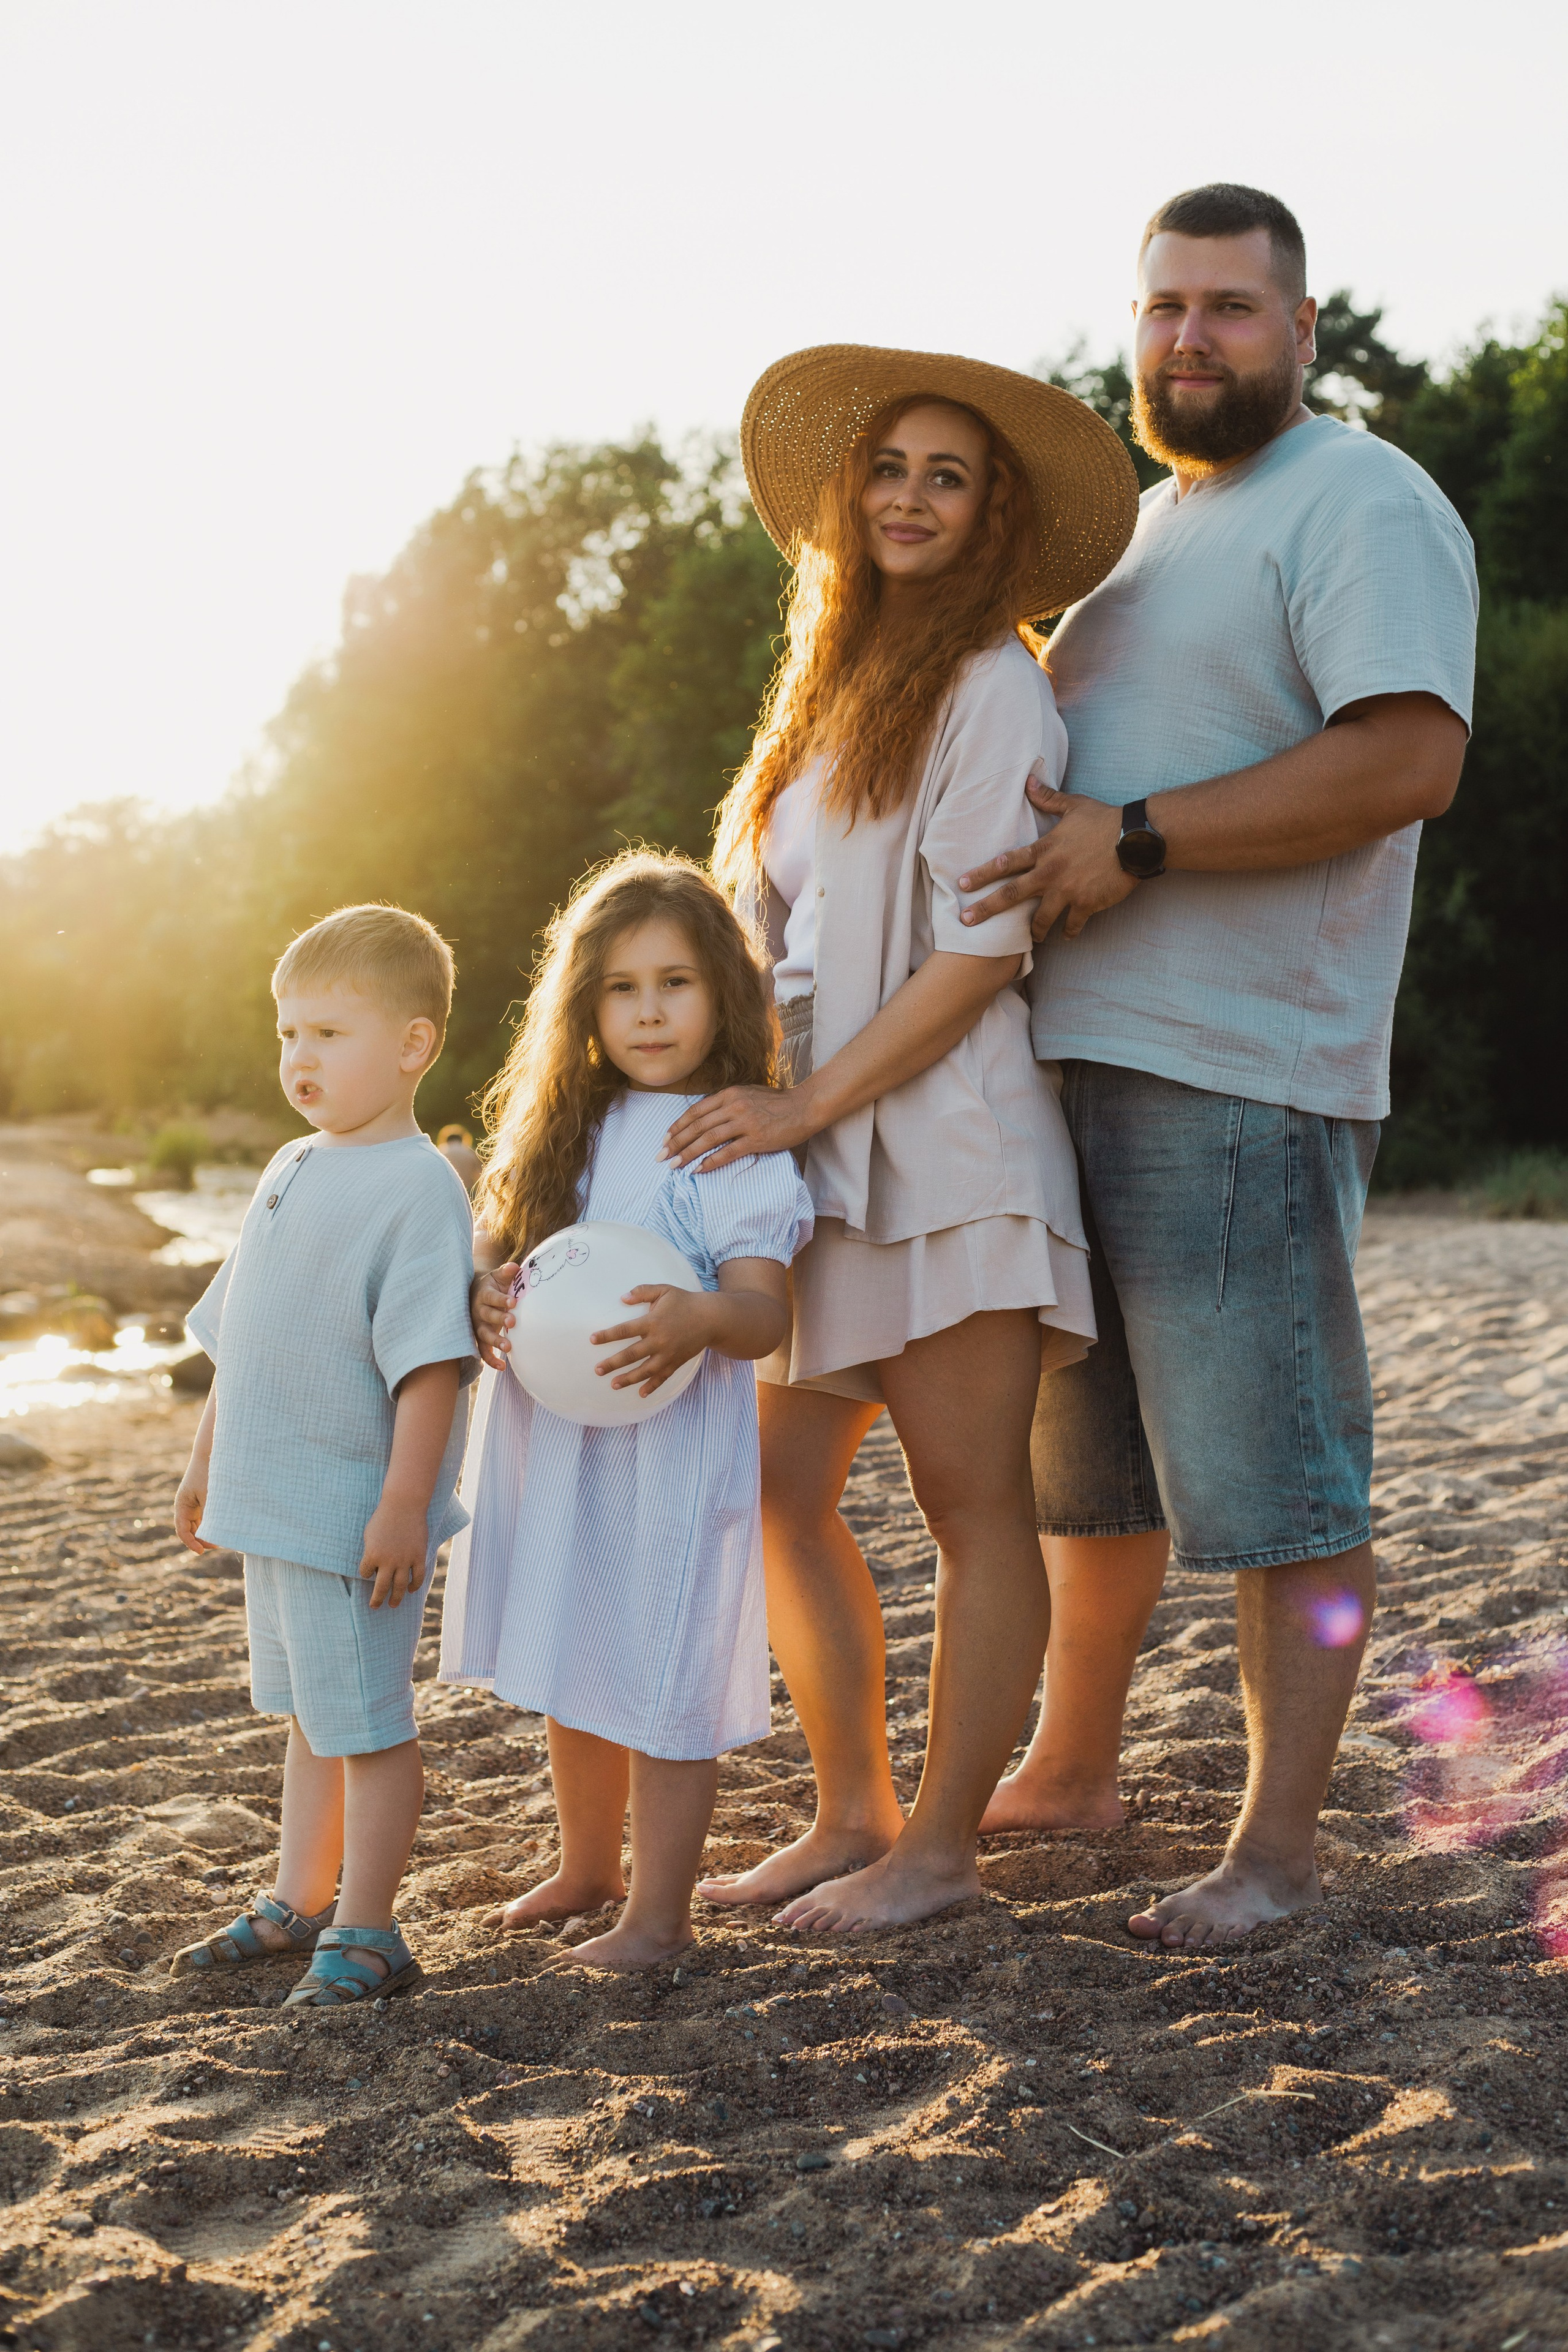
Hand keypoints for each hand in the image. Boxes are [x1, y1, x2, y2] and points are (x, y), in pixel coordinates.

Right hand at [173, 1468, 216, 1554]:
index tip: (202, 1552)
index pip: (183, 1531)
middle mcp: (185, 1506)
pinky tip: (222, 1527)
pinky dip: (211, 1524)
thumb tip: (211, 1534)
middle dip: (201, 1540)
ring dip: (207, 1532)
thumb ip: (209, 1515)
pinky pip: (204, 1517)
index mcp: (182, 1505)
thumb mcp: (210, 1496)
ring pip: (198, 1525)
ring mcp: (193, 1503)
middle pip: (190, 1530)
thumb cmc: (209, 1473)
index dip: (191, 1543)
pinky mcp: (202, 1500)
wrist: (211, 1453)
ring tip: (221, 1538)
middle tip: (218, 1545)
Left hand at [358, 1497, 429, 1608]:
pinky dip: (414, 1585)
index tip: (369, 1570)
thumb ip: (371, 1552)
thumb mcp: (369, 1534)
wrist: (404, 1505)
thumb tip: (374, 1568)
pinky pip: (417, 1576)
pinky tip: (410, 1590)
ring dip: (396, 1598)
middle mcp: (388, 1561)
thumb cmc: (383, 1517)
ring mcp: (404, 1560)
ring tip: (393, 1605)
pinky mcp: (418, 1556)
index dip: (366, 1572)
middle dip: (377, 1600)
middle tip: (374, 1606)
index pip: (365, 1573)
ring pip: (400, 1586)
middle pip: (381, 1587)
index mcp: (372, 1555)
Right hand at [471, 1265, 518, 1369]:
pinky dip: (490, 1359)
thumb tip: (514, 1267)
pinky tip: (502, 1367)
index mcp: (483, 1294)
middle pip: (487, 1315)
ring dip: (495, 1341)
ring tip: (508, 1347)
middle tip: (513, 1321)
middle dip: (499, 1319)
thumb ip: (506, 1272)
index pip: (492, 1297)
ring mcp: (477, 1326)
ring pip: (483, 1335)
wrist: (475, 1293)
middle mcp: (478, 1311)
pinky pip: (482, 1350)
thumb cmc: (492, 1285)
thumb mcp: (497, 1276)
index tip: (513, 1302)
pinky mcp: (479, 1338)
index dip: (502, 1299)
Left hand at [590, 1283, 717, 1395]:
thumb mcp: (664, 1290)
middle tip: (597, 1370)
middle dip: (613, 1363)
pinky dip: (652, 1386)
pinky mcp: (676, 1362)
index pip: (624, 1330)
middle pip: (631, 1355)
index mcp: (652, 1321)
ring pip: (645, 1370)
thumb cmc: (685, 1302)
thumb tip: (622, 1298)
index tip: (592, 1340)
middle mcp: (659, 1340)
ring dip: (628, 1378)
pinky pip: (662, 1377)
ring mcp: (668, 1354)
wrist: (712, 1318)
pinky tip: (641, 1393)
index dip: (607, 1335)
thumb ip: (642, 1292)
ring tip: (614, 1384)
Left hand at [661, 1084, 811, 1173]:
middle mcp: (734, 1106)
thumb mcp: (748, 1093)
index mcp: (729, 1094)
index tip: (665, 1139)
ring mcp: (745, 1122)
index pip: (695, 1111)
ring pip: (707, 1140)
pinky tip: (697, 1170)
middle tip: (661, 1156)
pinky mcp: (756, 1139)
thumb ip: (726, 1103)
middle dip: (676, 1143)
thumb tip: (705, 1117)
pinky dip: (710, 1162)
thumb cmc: (776, 1102)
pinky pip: (727, 1153)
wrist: (804, 1107)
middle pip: (697, 1126)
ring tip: (674, 1166)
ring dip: (687, 1154)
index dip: (678, 1126)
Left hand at [958, 780, 1140, 941]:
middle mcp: (1050, 873)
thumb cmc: (1105, 820)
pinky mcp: (1087, 904)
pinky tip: (1069, 935)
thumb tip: (1029, 780)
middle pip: (1011, 894)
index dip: (982, 874)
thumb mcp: (1075, 806)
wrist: (1136, 839)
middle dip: (986, 909)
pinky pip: (1073, 925)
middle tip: (966, 922)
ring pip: (1041, 918)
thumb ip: (1048, 798)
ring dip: (1034, 931)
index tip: (963, 885)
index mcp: (1044, 850)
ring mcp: (1068, 891)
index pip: (1006, 863)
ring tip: (1032, 939)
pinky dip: (1070, 932)